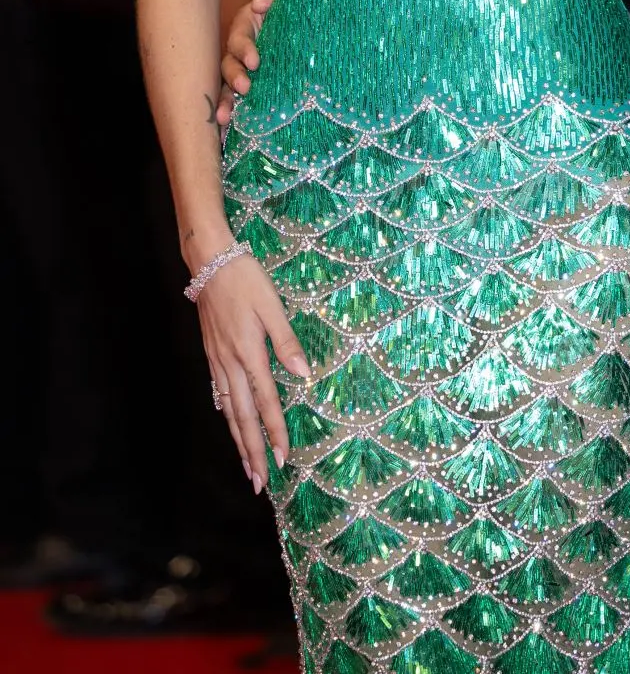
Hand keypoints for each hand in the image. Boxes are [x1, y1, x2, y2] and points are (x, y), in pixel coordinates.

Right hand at [196, 250, 309, 491]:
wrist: (209, 263)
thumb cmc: (245, 280)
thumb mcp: (272, 304)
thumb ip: (286, 340)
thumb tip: (304, 372)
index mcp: (249, 354)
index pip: (265, 402)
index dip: (275, 432)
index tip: (284, 459)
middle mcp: (230, 364)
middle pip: (242, 418)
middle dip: (252, 452)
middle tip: (261, 484)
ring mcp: (218, 361)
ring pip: (228, 411)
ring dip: (238, 441)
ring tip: (247, 467)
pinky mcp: (212, 355)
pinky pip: (219, 395)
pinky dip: (226, 417)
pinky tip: (230, 424)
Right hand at [215, 0, 281, 128]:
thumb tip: (259, 5)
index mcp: (250, 20)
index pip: (240, 36)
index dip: (244, 49)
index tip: (256, 61)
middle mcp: (248, 45)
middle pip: (230, 63)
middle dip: (233, 77)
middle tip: (245, 88)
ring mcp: (254, 65)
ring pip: (231, 84)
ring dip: (226, 100)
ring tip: (226, 120)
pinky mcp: (266, 80)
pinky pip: (246, 98)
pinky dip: (236, 113)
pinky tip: (230, 134)